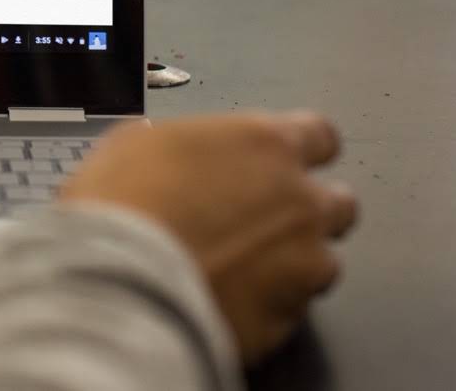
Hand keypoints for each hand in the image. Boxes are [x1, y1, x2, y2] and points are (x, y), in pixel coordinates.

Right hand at [59, 111, 356, 363]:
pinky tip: (226, 298)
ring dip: (291, 262)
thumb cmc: (122, 206)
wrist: (117, 282)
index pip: (319, 135)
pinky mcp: (288, 320)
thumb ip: (182, 144)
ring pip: (323, 261)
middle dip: (307, 209)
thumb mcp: (136, 143)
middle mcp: (299, 201)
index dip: (300, 149)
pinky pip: (291, 309)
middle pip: (337, 201)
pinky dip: (266, 304)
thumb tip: (173, 154)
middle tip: (263, 218)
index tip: (282, 160)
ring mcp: (301, 264)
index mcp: (265, 145)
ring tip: (239, 267)